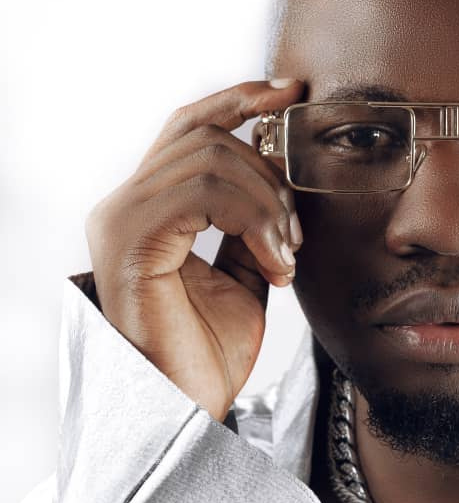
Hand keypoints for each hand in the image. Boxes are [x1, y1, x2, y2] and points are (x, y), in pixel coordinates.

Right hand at [85, 79, 305, 421]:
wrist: (188, 409)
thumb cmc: (208, 353)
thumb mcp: (245, 277)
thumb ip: (252, 225)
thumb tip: (279, 177)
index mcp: (149, 207)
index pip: (189, 127)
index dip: (240, 99)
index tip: (292, 93)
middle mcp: (124, 204)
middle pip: (205, 134)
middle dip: (269, 174)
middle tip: (295, 234)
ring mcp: (120, 218)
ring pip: (208, 157)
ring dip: (267, 203)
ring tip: (284, 256)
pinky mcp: (130, 239)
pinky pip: (201, 191)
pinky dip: (253, 219)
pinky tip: (273, 264)